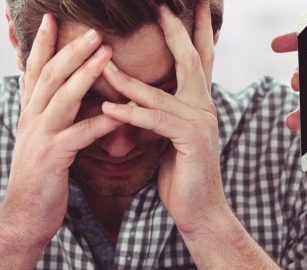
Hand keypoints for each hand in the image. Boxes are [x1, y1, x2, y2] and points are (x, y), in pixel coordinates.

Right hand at [0, 14, 120, 242]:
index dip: (43, 44)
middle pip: (50, 76)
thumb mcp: (41, 143)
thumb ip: (51, 119)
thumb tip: (63, 98)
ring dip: (85, 73)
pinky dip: (102, 122)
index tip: (51, 19)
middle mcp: (30, 120)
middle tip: (94, 29)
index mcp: (29, 114)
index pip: (35, 71)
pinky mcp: (52, 159)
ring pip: (62, 97)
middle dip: (71, 49)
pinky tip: (122, 114)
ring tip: (107, 53)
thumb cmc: (39, 182)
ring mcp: (39, 138)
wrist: (22, 219)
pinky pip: (80, 135)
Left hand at [100, 2, 226, 236]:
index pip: (198, 57)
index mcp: (199, 102)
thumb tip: (137, 95)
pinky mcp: (190, 141)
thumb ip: (159, 113)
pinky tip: (108, 107)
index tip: (187, 4)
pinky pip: (154, 120)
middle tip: (162, 7)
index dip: (194, 29)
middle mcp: (204, 106)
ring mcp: (201, 122)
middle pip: (190, 59)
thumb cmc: (181, 175)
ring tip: (102, 63)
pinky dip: (130, 113)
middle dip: (175, 30)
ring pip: (159, 92)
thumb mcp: (168, 136)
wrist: (200, 212)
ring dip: (127, 79)